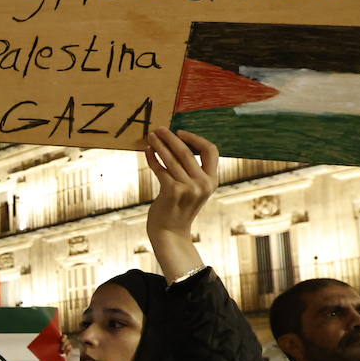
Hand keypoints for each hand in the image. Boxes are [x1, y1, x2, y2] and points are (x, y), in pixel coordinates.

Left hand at [144, 127, 216, 281]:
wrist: (170, 232)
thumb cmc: (179, 208)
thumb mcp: (194, 190)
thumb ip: (193, 171)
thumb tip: (177, 143)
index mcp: (212, 180)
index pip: (211, 150)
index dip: (196, 139)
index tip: (180, 132)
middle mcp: (203, 184)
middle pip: (187, 152)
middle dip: (171, 138)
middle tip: (159, 128)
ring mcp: (188, 188)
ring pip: (172, 159)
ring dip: (159, 145)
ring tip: (150, 136)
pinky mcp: (172, 192)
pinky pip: (160, 169)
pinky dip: (152, 158)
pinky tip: (147, 151)